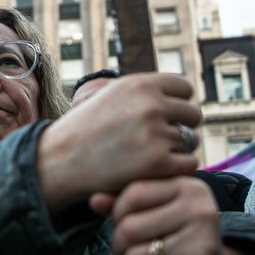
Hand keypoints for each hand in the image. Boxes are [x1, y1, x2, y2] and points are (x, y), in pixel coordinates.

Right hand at [36, 74, 200, 212]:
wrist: (61, 160)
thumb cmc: (86, 128)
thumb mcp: (112, 94)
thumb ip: (145, 90)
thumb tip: (184, 92)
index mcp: (141, 83)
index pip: (185, 88)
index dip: (178, 103)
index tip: (166, 117)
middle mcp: (151, 105)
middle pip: (193, 114)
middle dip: (182, 126)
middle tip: (163, 140)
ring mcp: (156, 134)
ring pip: (191, 140)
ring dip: (179, 149)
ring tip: (154, 155)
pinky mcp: (158, 164)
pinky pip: (189, 164)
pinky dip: (177, 169)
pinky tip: (158, 171)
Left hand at [105, 177, 254, 254]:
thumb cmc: (177, 240)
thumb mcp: (157, 213)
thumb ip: (125, 204)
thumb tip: (94, 200)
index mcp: (190, 187)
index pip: (133, 194)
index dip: (118, 214)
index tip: (126, 226)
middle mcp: (200, 211)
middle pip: (129, 228)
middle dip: (120, 247)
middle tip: (130, 254)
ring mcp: (202, 243)